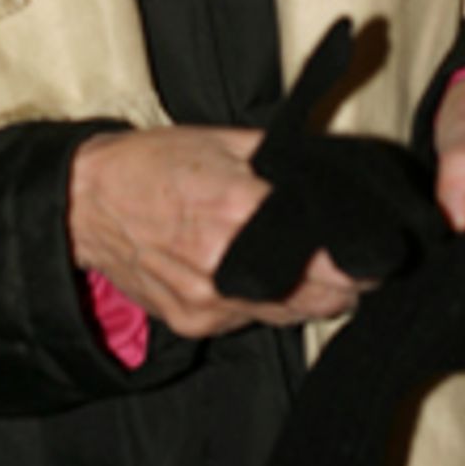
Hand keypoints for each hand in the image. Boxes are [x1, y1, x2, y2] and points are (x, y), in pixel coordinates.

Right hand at [68, 126, 368, 337]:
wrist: (87, 203)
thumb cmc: (155, 163)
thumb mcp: (224, 141)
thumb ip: (283, 162)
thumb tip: (336, 176)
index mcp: (240, 209)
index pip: (330, 258)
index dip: (362, 260)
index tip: (377, 252)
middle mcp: (227, 265)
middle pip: (321, 297)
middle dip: (344, 281)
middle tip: (347, 259)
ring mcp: (210, 303)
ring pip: (291, 314)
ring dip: (309, 295)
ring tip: (308, 265)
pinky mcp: (194, 324)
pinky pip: (252, 320)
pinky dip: (266, 301)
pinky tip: (258, 273)